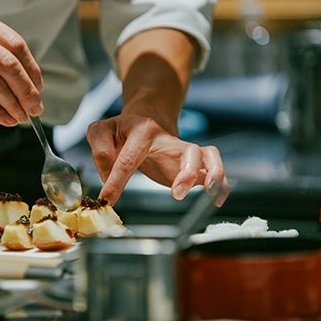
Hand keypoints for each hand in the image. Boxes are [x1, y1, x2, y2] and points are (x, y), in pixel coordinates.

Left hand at [87, 113, 228, 205]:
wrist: (142, 120)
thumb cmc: (120, 130)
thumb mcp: (100, 132)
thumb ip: (100, 151)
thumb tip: (109, 176)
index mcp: (142, 130)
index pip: (129, 159)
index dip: (116, 182)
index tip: (107, 200)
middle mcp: (168, 139)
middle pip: (188, 150)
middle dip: (187, 172)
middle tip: (177, 193)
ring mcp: (183, 151)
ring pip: (208, 156)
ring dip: (212, 173)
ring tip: (208, 190)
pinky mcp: (191, 163)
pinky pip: (213, 168)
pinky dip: (220, 182)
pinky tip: (216, 198)